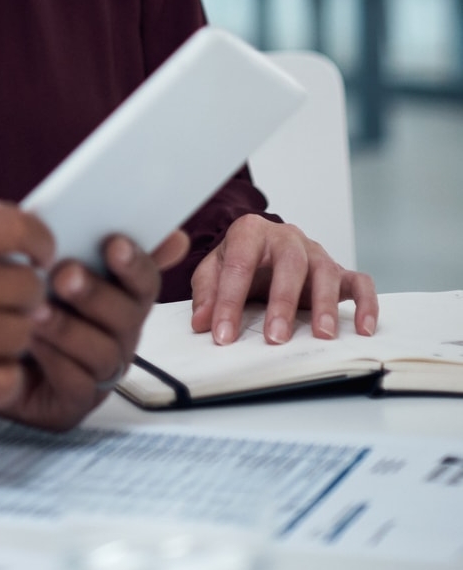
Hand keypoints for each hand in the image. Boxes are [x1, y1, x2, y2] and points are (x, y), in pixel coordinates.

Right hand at [0, 189, 53, 430]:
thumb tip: (7, 213)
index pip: (9, 229)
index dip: (39, 238)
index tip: (41, 251)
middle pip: (23, 285)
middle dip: (29, 288)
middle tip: (15, 293)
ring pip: (20, 333)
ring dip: (18, 331)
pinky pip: (5, 379)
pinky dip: (4, 372)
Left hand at [0, 230, 189, 432]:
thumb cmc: (12, 297)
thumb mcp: (36, 258)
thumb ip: (76, 235)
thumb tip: (155, 227)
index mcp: (115, 295)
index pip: (143, 280)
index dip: (135, 262)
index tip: (114, 244)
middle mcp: (116, 334)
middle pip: (128, 315)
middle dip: (97, 293)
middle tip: (65, 275)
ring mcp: (99, 371)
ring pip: (105, 351)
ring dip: (71, 327)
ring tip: (38, 309)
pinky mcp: (73, 403)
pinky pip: (78, 384)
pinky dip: (55, 359)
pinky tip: (29, 340)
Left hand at [191, 213, 377, 345]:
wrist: (260, 246)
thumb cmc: (239, 259)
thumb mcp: (213, 270)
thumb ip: (207, 293)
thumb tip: (203, 323)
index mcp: (250, 232)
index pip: (238, 265)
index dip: (228, 301)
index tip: (223, 334)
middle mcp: (287, 237)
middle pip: (290, 264)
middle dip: (283, 302)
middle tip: (276, 337)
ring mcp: (315, 252)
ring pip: (326, 272)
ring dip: (324, 305)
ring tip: (322, 335)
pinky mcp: (338, 270)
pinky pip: (360, 282)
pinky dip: (366, 304)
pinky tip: (364, 329)